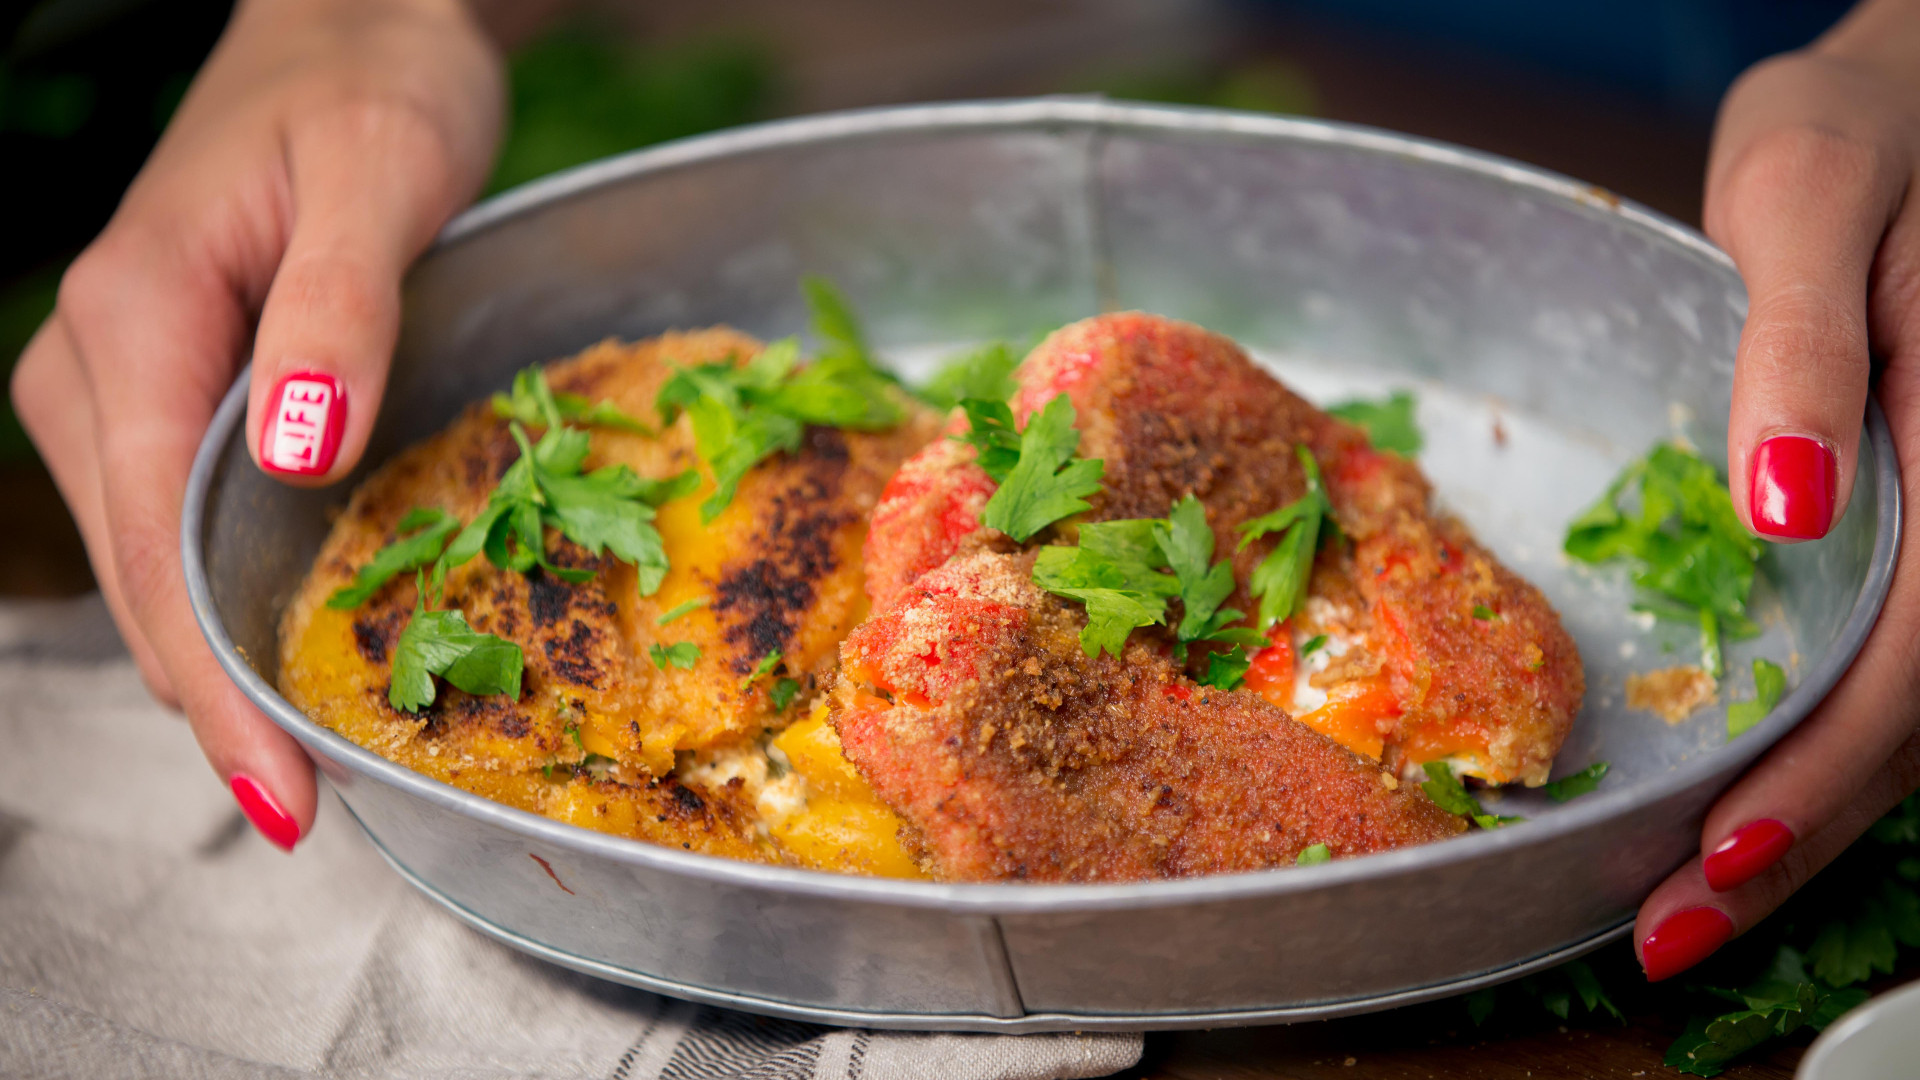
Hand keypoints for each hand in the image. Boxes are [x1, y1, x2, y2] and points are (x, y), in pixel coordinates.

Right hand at [9, 0, 502, 849]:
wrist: (359, 31)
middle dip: (218, 697)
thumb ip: (335, 317)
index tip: (279, 790)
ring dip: (225, 656)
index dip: (214, 682)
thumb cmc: (371, 88)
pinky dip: (234, 596)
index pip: (156, 544)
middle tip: (307, 806)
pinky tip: (292, 648)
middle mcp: (99, 368)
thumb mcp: (378, 182)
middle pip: (145, 576)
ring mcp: (124, 387)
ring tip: (313, 753)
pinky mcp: (169, 395)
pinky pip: (185, 523)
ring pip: (160, 561)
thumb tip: (294, 457)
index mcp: (132, 319)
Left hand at [1635, 0, 1919, 979]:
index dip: (1829, 770)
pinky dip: (1822, 755)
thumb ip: (1802, 345)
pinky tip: (1748, 801)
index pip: (1918, 653)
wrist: (1913, 95)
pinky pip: (1894, 664)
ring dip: (1810, 823)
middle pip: (1917, 722)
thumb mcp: (1811, 196)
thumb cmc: (1867, 126)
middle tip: (1668, 934)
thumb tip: (1784, 503)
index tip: (1721, 850)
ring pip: (1914, 716)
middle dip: (1799, 842)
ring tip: (1690, 909)